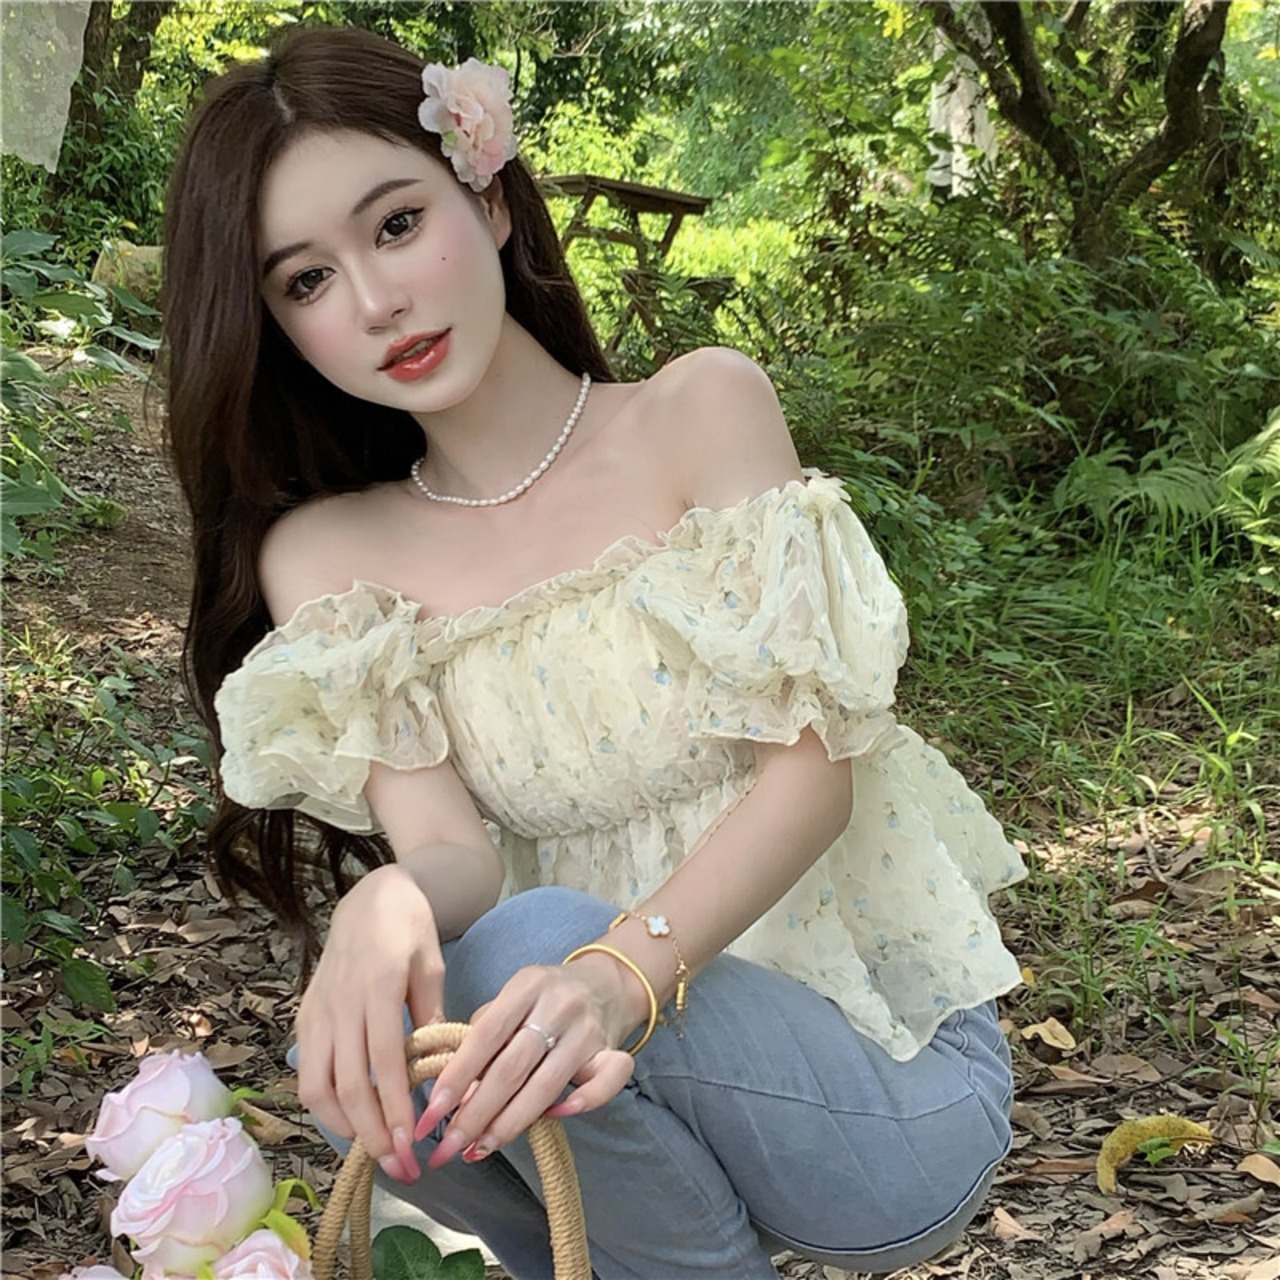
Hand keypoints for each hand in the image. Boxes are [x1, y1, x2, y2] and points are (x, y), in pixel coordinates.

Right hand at [295, 863, 444, 1182]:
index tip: (410, 1144)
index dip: (393, 1107)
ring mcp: (317, 1011)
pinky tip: (352, 1120)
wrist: (371, 896)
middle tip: (399, 1166)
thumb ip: (432, 1015)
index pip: (383, 1061)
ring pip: (318, 1086)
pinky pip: (309, 1071)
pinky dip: (327, 1104)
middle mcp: (341, 1002)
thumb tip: (440, 1070)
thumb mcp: (432, 964)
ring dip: (344, 1127)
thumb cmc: (410, 928)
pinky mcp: (305, 1017)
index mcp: (379, 985)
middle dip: (371, 1133)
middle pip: (347, 1084)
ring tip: (375, 1150)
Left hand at [412, 953, 643, 1167]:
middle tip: (448, 1148)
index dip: (456, 1077)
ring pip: (547, 1085)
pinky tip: (554, 1117)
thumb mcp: (510, 1001)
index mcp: (526, 986)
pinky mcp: (614, 1051)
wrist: (606, 984)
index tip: (430, 1115)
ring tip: (479, 1150)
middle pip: (512, 1068)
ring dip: (509, 1124)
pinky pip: (606, 1082)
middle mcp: (558, 1006)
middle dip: (475, 1114)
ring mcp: (588, 1030)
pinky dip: (582, 1103)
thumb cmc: (544, 1000)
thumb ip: (482, 1040)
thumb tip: (454, 1098)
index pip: (485, 1035)